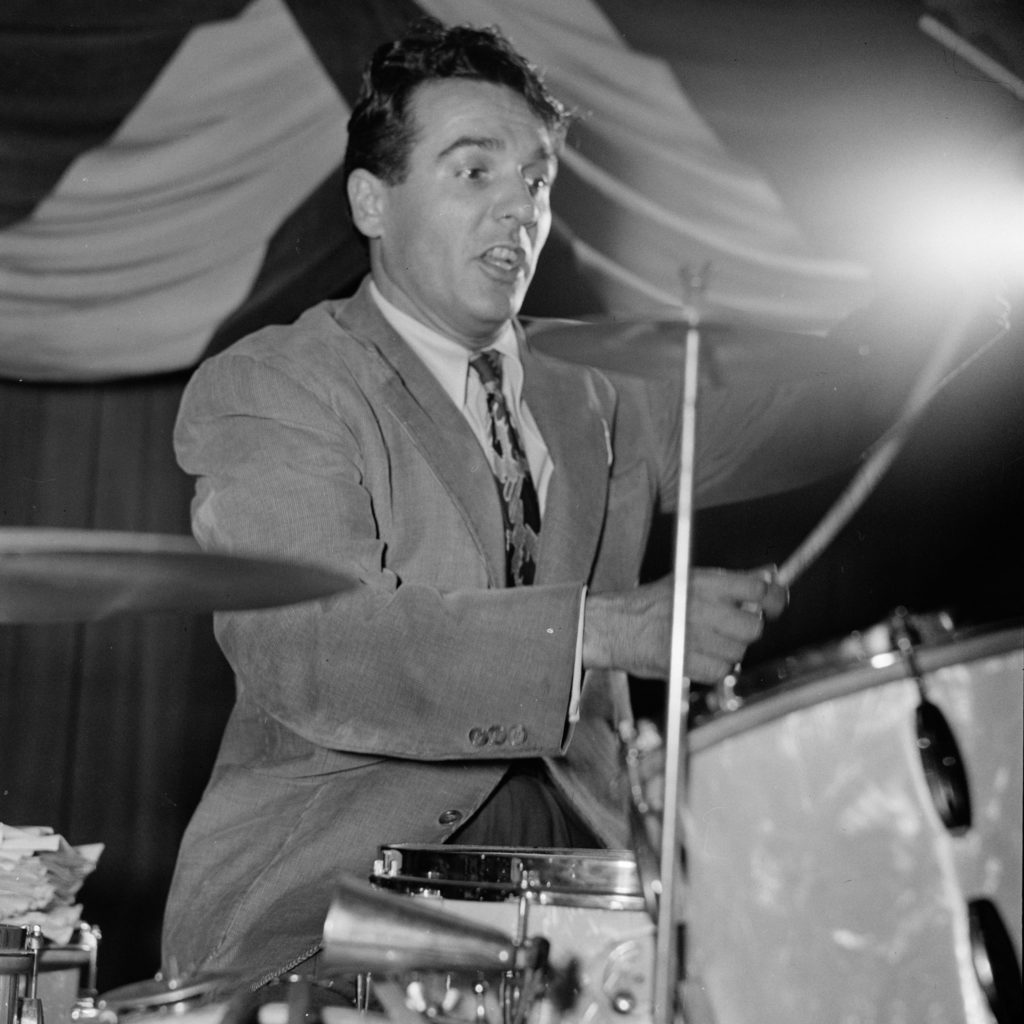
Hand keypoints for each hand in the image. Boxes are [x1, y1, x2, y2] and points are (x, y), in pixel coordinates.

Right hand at [583, 566, 785, 682]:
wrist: (613, 627)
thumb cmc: (654, 605)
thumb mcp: (691, 582)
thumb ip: (733, 581)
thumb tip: (771, 574)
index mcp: (703, 582)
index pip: (758, 588)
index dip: (776, 598)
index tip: (777, 604)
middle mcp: (701, 607)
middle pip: (753, 626)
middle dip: (746, 631)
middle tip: (729, 629)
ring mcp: (694, 636)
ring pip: (739, 652)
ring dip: (728, 651)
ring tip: (704, 642)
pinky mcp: (687, 662)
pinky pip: (721, 671)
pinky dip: (713, 668)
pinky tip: (696, 657)